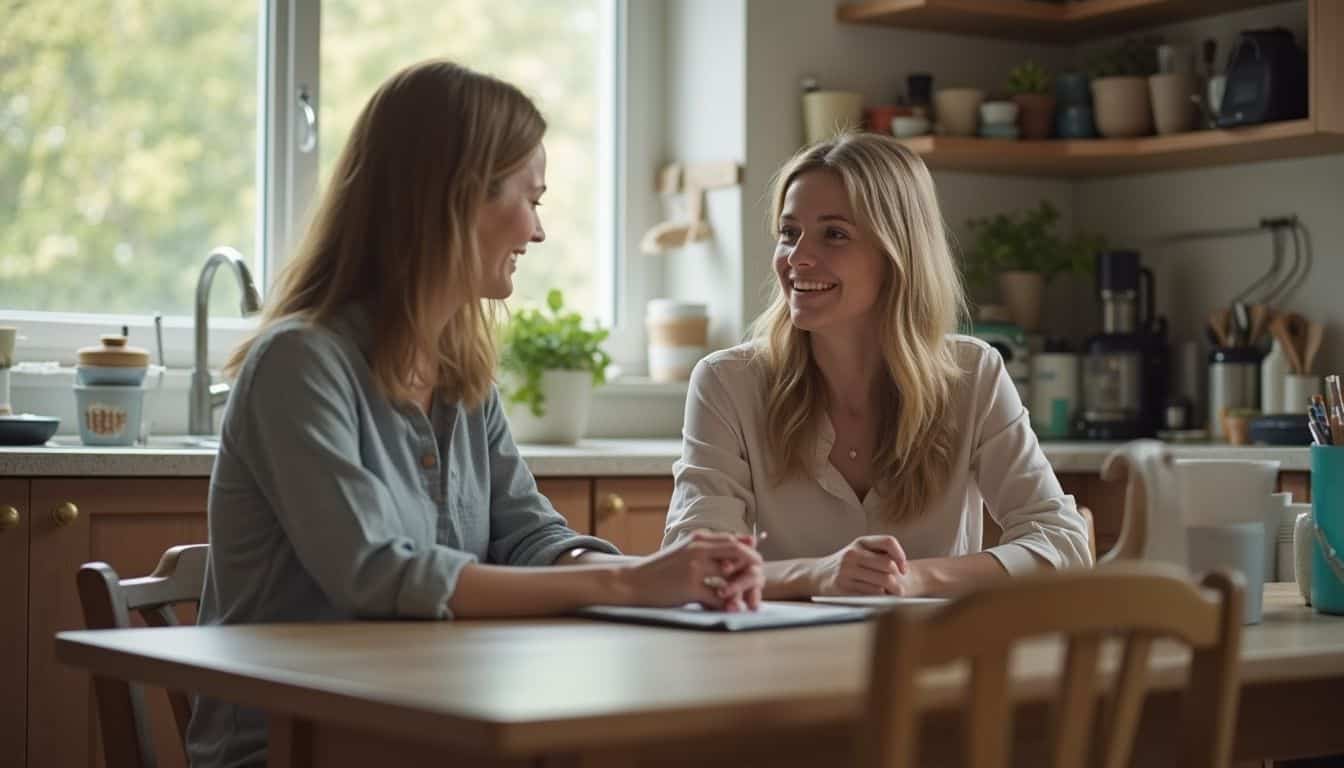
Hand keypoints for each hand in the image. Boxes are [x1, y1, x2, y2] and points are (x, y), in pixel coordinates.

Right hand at [626, 531, 763, 610]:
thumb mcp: (688, 550)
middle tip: (756, 587)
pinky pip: (718, 598)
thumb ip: (715, 546)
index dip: (750, 556)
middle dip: (753, 572)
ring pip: (732, 577)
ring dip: (743, 591)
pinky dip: (728, 605)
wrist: (633, 582)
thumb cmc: (663, 569)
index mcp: (698, 538)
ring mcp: (694, 568)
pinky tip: (731, 611)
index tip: (754, 570)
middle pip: (739, 555)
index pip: (735, 542)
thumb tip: (750, 541)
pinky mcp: (689, 587)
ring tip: (747, 602)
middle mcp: (698, 549)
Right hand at [811, 535, 919, 596]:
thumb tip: (902, 570)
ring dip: (891, 592)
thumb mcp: (859, 551)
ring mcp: (846, 570)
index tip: (903, 570)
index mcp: (860, 542)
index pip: (888, 542)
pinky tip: (880, 600)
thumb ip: (879, 555)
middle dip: (898, 580)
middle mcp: (852, 554)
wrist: (816, 575)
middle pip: (887, 565)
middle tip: (900, 590)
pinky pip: (871, 594)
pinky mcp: (842, 586)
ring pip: (881, 582)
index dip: (900, 556)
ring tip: (893, 597)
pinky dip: (880, 599)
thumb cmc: (846, 565)